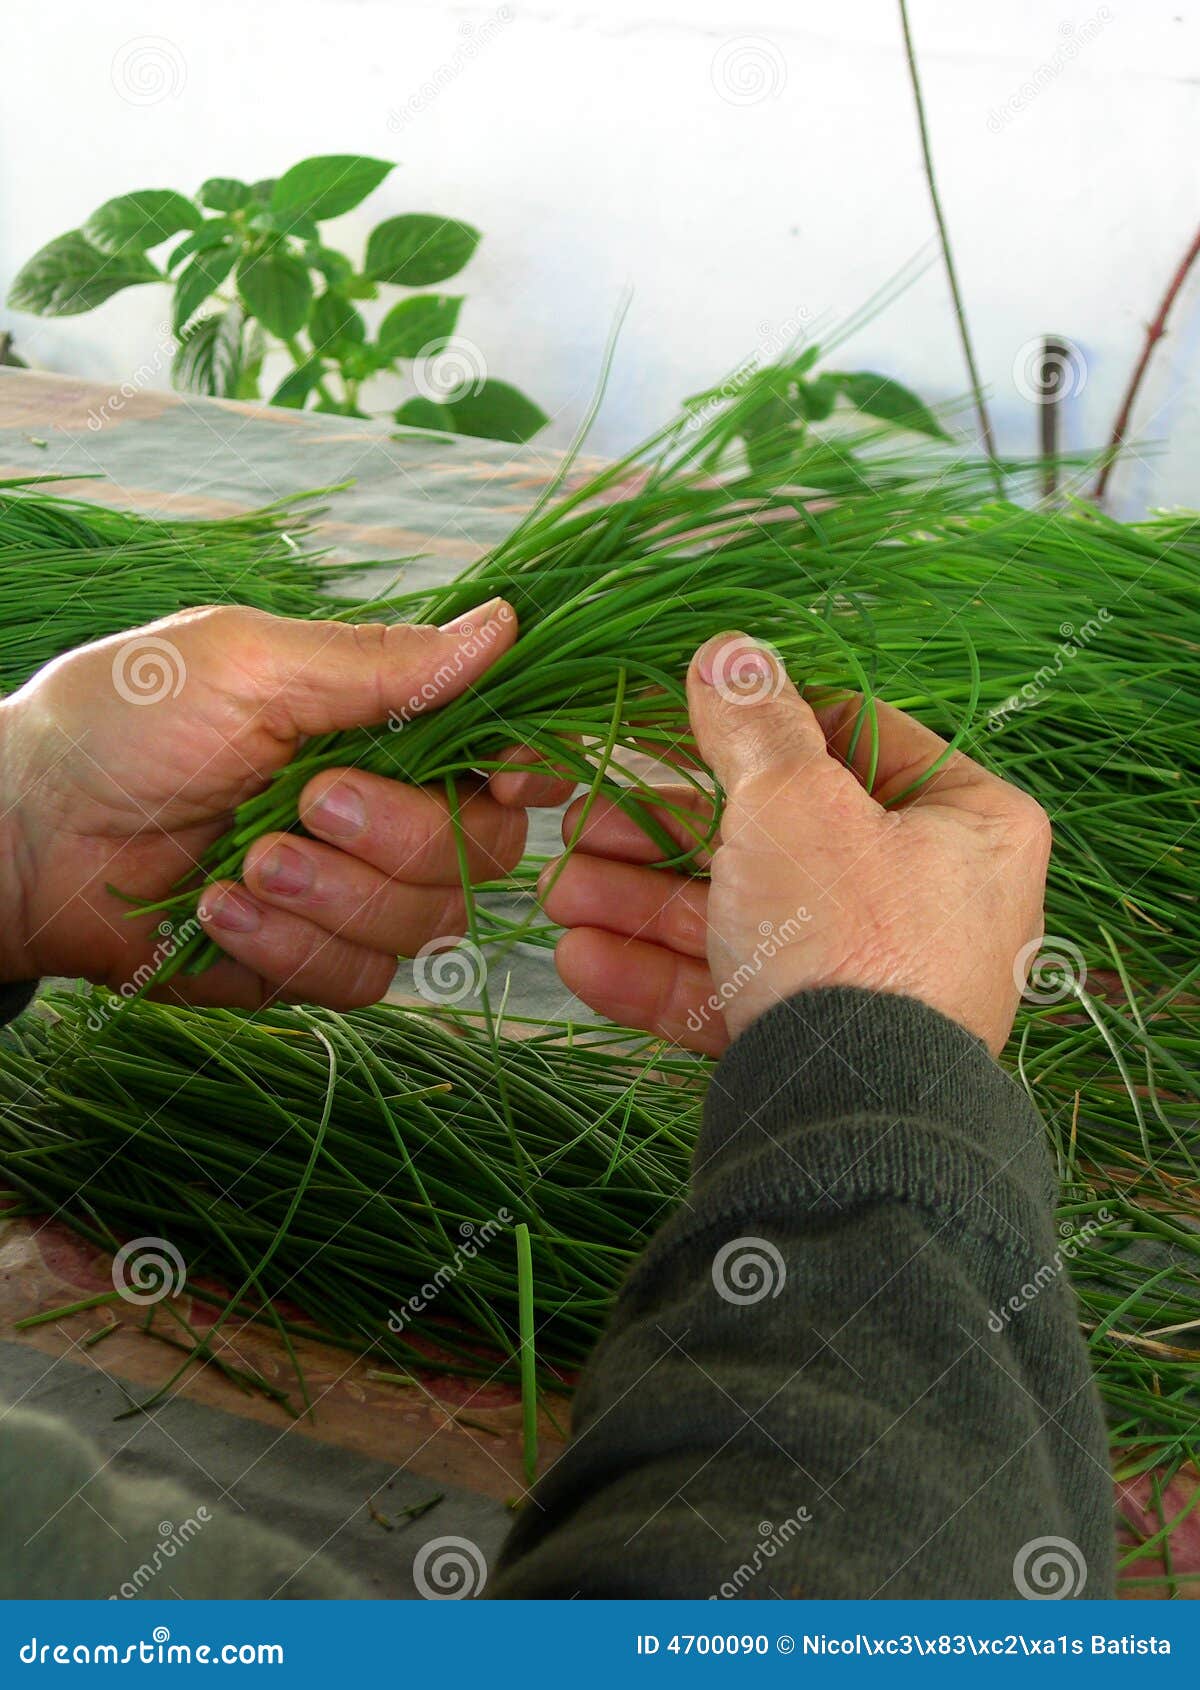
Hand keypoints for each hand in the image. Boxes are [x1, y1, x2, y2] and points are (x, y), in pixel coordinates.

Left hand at [0, 598, 567, 1006]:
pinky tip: (219, 911)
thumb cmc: (123, 721)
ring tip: (240, 862)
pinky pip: (356, 979)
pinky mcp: (305, 963)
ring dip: (331, 895)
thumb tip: (504, 624)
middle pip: (481, 853)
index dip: (524, 773)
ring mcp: (347, 893)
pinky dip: (287, 945)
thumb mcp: (251, 664)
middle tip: (307, 804)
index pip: (502, 758)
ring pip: (424, 925)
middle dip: (399, 836)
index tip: (506, 776)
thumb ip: (383, 663)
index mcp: (382, 728)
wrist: (23, 832)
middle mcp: (382, 812)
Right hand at [541, 633, 1050, 1056]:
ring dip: (640, 902)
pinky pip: (734, 991)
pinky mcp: (823, 1045)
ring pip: (739, 917)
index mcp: (965, 822)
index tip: (673, 722)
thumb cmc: (847, 933)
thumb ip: (753, 722)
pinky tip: (578, 959)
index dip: (757, 726)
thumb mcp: (792, 800)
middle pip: (775, 837)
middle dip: (659, 833)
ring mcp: (874, 980)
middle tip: (581, 822)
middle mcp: (930, 900)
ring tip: (557, 893)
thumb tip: (728, 650)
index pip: (855, 739)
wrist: (853, 1121)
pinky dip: (657, 972)